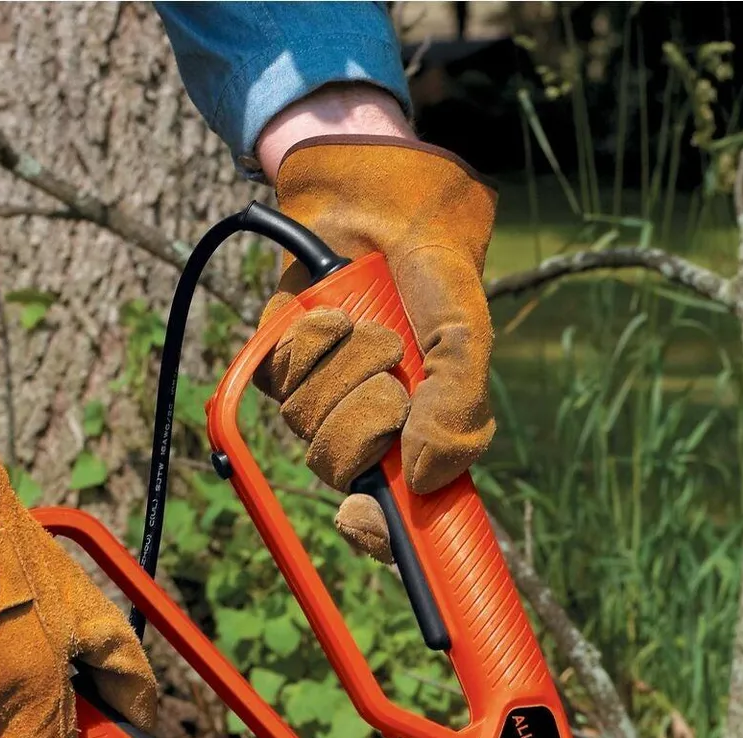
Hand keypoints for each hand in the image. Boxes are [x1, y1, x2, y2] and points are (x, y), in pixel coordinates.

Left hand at [253, 98, 496, 560]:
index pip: (398, 525)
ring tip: (367, 327)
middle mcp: (371, 436)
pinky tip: (330, 314)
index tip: (371, 521)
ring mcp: (323, 403)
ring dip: (339, 368)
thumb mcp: (464, 334)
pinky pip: (278, 382)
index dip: (383, 538)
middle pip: (344, 472)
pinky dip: (305, 342)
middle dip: (367, 415)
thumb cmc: (433, 267)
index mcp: (422, 446)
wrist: (375, 195)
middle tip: (393, 371)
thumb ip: (459, 408)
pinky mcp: (280, 367)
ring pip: (308, 426)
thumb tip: (421, 481)